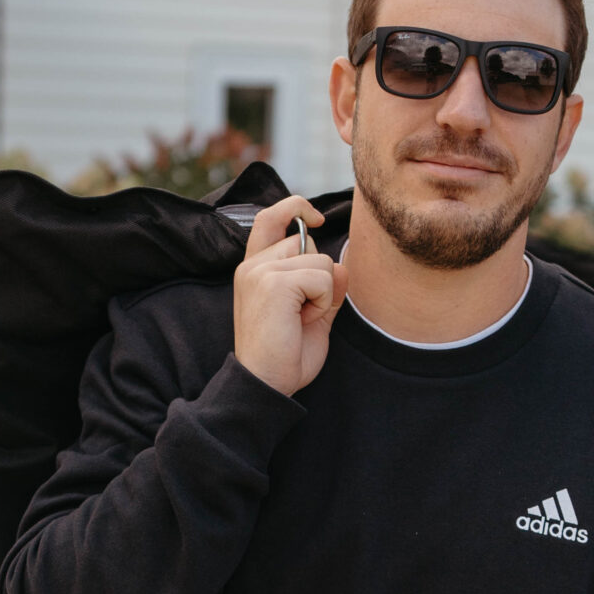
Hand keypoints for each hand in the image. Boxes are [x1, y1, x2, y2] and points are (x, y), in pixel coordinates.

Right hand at [232, 195, 345, 396]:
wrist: (266, 385)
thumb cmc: (285, 356)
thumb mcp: (312, 315)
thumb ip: (325, 287)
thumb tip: (341, 266)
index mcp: (254, 270)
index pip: (270, 218)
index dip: (295, 208)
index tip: (316, 219)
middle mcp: (252, 266)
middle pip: (306, 241)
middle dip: (318, 274)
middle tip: (302, 313)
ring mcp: (260, 272)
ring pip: (319, 259)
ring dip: (323, 292)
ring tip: (301, 319)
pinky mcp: (273, 283)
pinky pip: (322, 276)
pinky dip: (323, 301)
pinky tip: (303, 321)